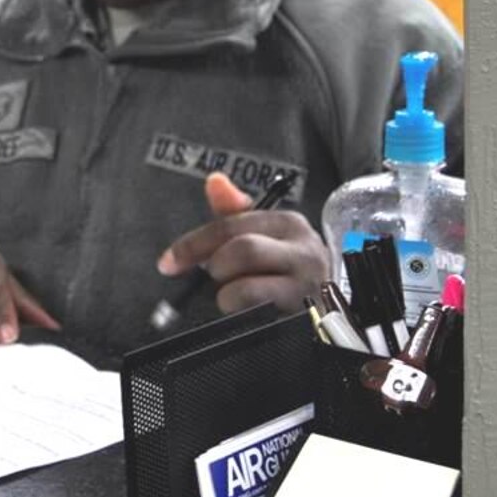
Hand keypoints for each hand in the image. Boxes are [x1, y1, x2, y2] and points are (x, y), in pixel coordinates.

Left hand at [156, 173, 330, 313]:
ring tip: (233, 298)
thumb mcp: (261, 237)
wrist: (328, 311)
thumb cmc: (285, 271)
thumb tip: (214, 180)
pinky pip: (257, 315)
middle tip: (213, 279)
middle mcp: (304, 249)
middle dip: (216, 267)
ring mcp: (309, 285)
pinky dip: (239, 314)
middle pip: (242, 251)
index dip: (193, 243)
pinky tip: (245, 314)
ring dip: (226, 295)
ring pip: (247, 287)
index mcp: (288, 223)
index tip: (168, 262)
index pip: (230, 225)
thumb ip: (233, 213)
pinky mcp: (307, 316)